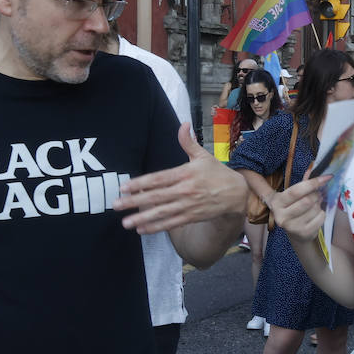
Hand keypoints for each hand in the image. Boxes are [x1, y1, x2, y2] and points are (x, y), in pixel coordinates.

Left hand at [111, 123, 248, 233]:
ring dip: (142, 218)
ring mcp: (188, 206)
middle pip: (156, 197)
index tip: (124, 187)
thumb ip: (188, 142)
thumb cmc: (217, 173)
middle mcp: (185, 190)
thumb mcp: (203, 156)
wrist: (237, 194)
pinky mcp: (192, 217)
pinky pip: (171, 223)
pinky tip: (142, 229)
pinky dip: (156, 227)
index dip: (141, 183)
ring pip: (162, 213)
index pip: (159, 179)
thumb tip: (183, 124)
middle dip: (134, 202)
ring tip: (125, 223)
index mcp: (186, 173)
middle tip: (116, 205)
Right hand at [265, 174, 332, 242]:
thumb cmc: (293, 208)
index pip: (296, 191)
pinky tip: (317, 213)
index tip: (327, 177)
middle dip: (316, 194)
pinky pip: (320, 217)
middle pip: (307, 200)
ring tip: (316, 203)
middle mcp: (281, 216)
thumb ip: (301, 182)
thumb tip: (311, 170)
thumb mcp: (291, 195)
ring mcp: (292, 227)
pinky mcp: (303, 233)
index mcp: (276, 202)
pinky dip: (322, 213)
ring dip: (319, 203)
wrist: (295, 233)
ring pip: (315, 209)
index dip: (312, 183)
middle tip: (318, 193)